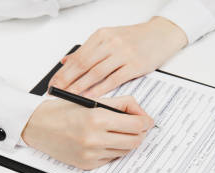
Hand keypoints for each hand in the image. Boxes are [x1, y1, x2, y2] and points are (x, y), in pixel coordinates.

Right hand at [21, 96, 153, 169]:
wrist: (36, 126)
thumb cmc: (62, 110)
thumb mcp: (92, 100)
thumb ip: (120, 104)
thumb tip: (141, 114)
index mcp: (97, 118)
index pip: (136, 125)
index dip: (145, 121)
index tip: (146, 120)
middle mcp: (94, 139)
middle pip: (135, 141)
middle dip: (139, 133)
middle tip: (136, 126)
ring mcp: (90, 154)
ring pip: (124, 151)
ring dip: (126, 141)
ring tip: (116, 132)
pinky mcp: (86, 164)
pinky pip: (110, 158)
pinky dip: (111, 150)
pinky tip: (102, 141)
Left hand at [49, 16, 187, 97]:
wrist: (161, 34)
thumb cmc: (135, 39)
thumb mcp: (110, 38)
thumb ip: (88, 50)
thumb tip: (66, 61)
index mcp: (101, 35)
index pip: (77, 56)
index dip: (63, 71)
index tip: (53, 83)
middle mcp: (111, 43)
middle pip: (83, 64)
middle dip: (67, 80)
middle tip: (56, 92)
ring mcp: (123, 54)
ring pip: (96, 73)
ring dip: (81, 86)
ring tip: (70, 97)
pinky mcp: (135, 65)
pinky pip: (113, 79)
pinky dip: (100, 89)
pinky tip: (91, 96)